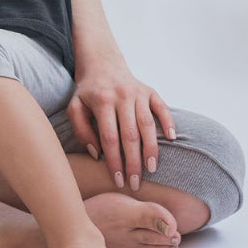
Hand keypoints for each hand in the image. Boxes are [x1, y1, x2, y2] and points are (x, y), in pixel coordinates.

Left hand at [67, 61, 175, 191]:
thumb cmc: (87, 91)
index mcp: (102, 100)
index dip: (114, 161)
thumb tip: (97, 153)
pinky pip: (162, 107)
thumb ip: (81, 130)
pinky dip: (169, 122)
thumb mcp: (75, 107)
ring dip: (151, 149)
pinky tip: (172, 139)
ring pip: (147, 124)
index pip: (109, 137)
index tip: (118, 181)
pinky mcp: (150, 90)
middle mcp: (122, 95)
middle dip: (133, 162)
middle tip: (136, 184)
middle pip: (130, 135)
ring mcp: (138, 92)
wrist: (101, 63)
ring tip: (152, 169)